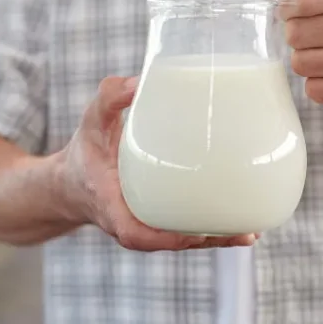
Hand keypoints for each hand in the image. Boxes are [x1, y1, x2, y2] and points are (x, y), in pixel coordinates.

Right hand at [62, 76, 258, 251]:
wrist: (75, 182)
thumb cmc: (86, 151)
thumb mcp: (91, 122)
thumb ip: (110, 99)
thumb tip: (139, 81)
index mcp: (111, 205)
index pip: (134, 233)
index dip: (162, 238)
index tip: (188, 233)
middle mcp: (131, 222)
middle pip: (169, 242)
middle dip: (203, 240)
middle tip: (236, 229)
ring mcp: (147, 226)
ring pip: (182, 240)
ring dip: (215, 239)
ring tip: (247, 230)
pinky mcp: (160, 222)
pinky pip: (186, 232)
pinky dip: (214, 232)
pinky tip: (244, 226)